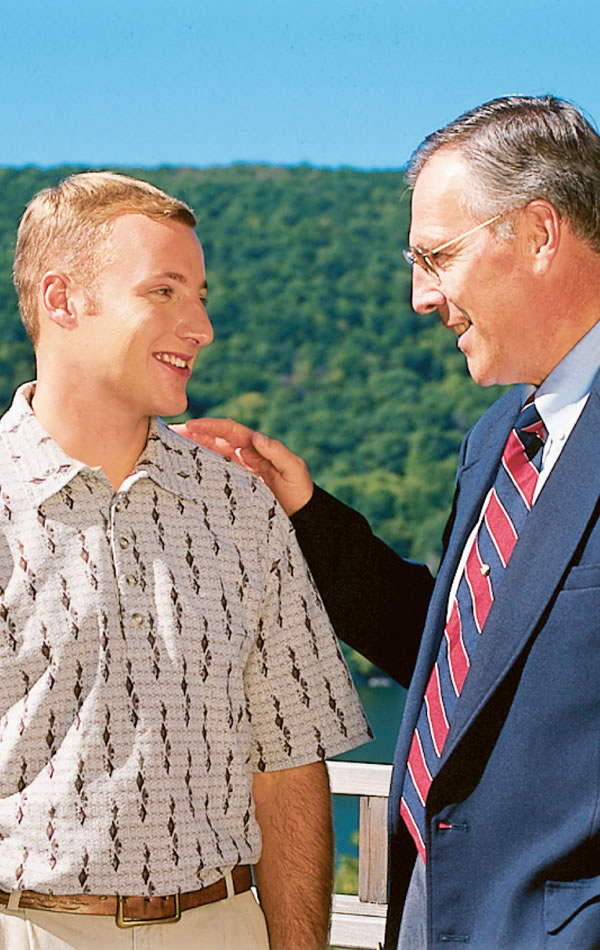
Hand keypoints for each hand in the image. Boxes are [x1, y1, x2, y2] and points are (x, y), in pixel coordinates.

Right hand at [171, 418, 313, 515]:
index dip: (210, 426)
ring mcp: (235, 471)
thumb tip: (258, 437)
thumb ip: (278, 453)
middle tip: (168, 434)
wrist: (301, 516)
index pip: (229, 431)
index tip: (191, 424)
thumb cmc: (299, 490)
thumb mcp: (294, 470)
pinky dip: (197, 471)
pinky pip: (212, 475)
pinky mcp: (231, 487)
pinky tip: (180, 472)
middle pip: (213, 440)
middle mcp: (242, 456)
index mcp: (255, 448)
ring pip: (209, 456)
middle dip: (192, 435)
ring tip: (167, 449)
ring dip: (190, 451)